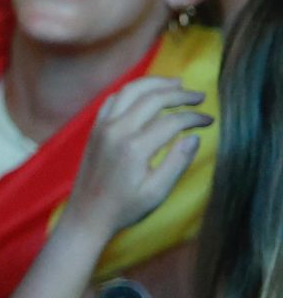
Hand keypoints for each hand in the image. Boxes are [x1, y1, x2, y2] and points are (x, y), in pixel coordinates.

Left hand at [60, 78, 210, 238]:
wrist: (87, 213)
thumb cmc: (125, 208)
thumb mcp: (157, 192)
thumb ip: (177, 162)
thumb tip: (195, 137)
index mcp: (134, 147)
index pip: (171, 121)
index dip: (193, 117)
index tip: (210, 119)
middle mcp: (116, 130)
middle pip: (151, 98)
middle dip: (178, 93)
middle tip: (199, 95)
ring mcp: (102, 126)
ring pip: (129, 91)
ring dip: (154, 84)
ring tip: (176, 84)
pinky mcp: (95, 127)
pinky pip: (114, 99)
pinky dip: (132, 91)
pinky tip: (146, 93)